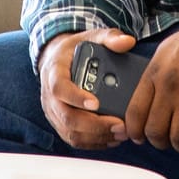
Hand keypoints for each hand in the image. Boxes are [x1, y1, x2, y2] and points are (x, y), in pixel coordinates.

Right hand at [40, 28, 138, 148]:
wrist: (57, 59)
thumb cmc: (75, 49)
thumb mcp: (92, 36)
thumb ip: (110, 37)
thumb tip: (128, 42)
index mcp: (55, 71)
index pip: (60, 88)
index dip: (76, 98)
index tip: (96, 103)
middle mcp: (50, 94)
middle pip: (66, 117)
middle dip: (94, 125)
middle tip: (120, 125)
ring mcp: (54, 111)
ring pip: (70, 132)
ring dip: (96, 137)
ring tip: (120, 133)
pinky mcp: (60, 123)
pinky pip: (73, 138)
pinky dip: (92, 143)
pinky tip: (111, 139)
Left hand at [123, 12, 178, 152]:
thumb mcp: (167, 50)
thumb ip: (155, 74)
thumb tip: (149, 98)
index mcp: (155, 73)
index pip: (135, 112)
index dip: (135, 131)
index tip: (139, 137)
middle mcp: (170, 87)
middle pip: (155, 131)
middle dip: (160, 142)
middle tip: (166, 141)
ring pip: (178, 138)